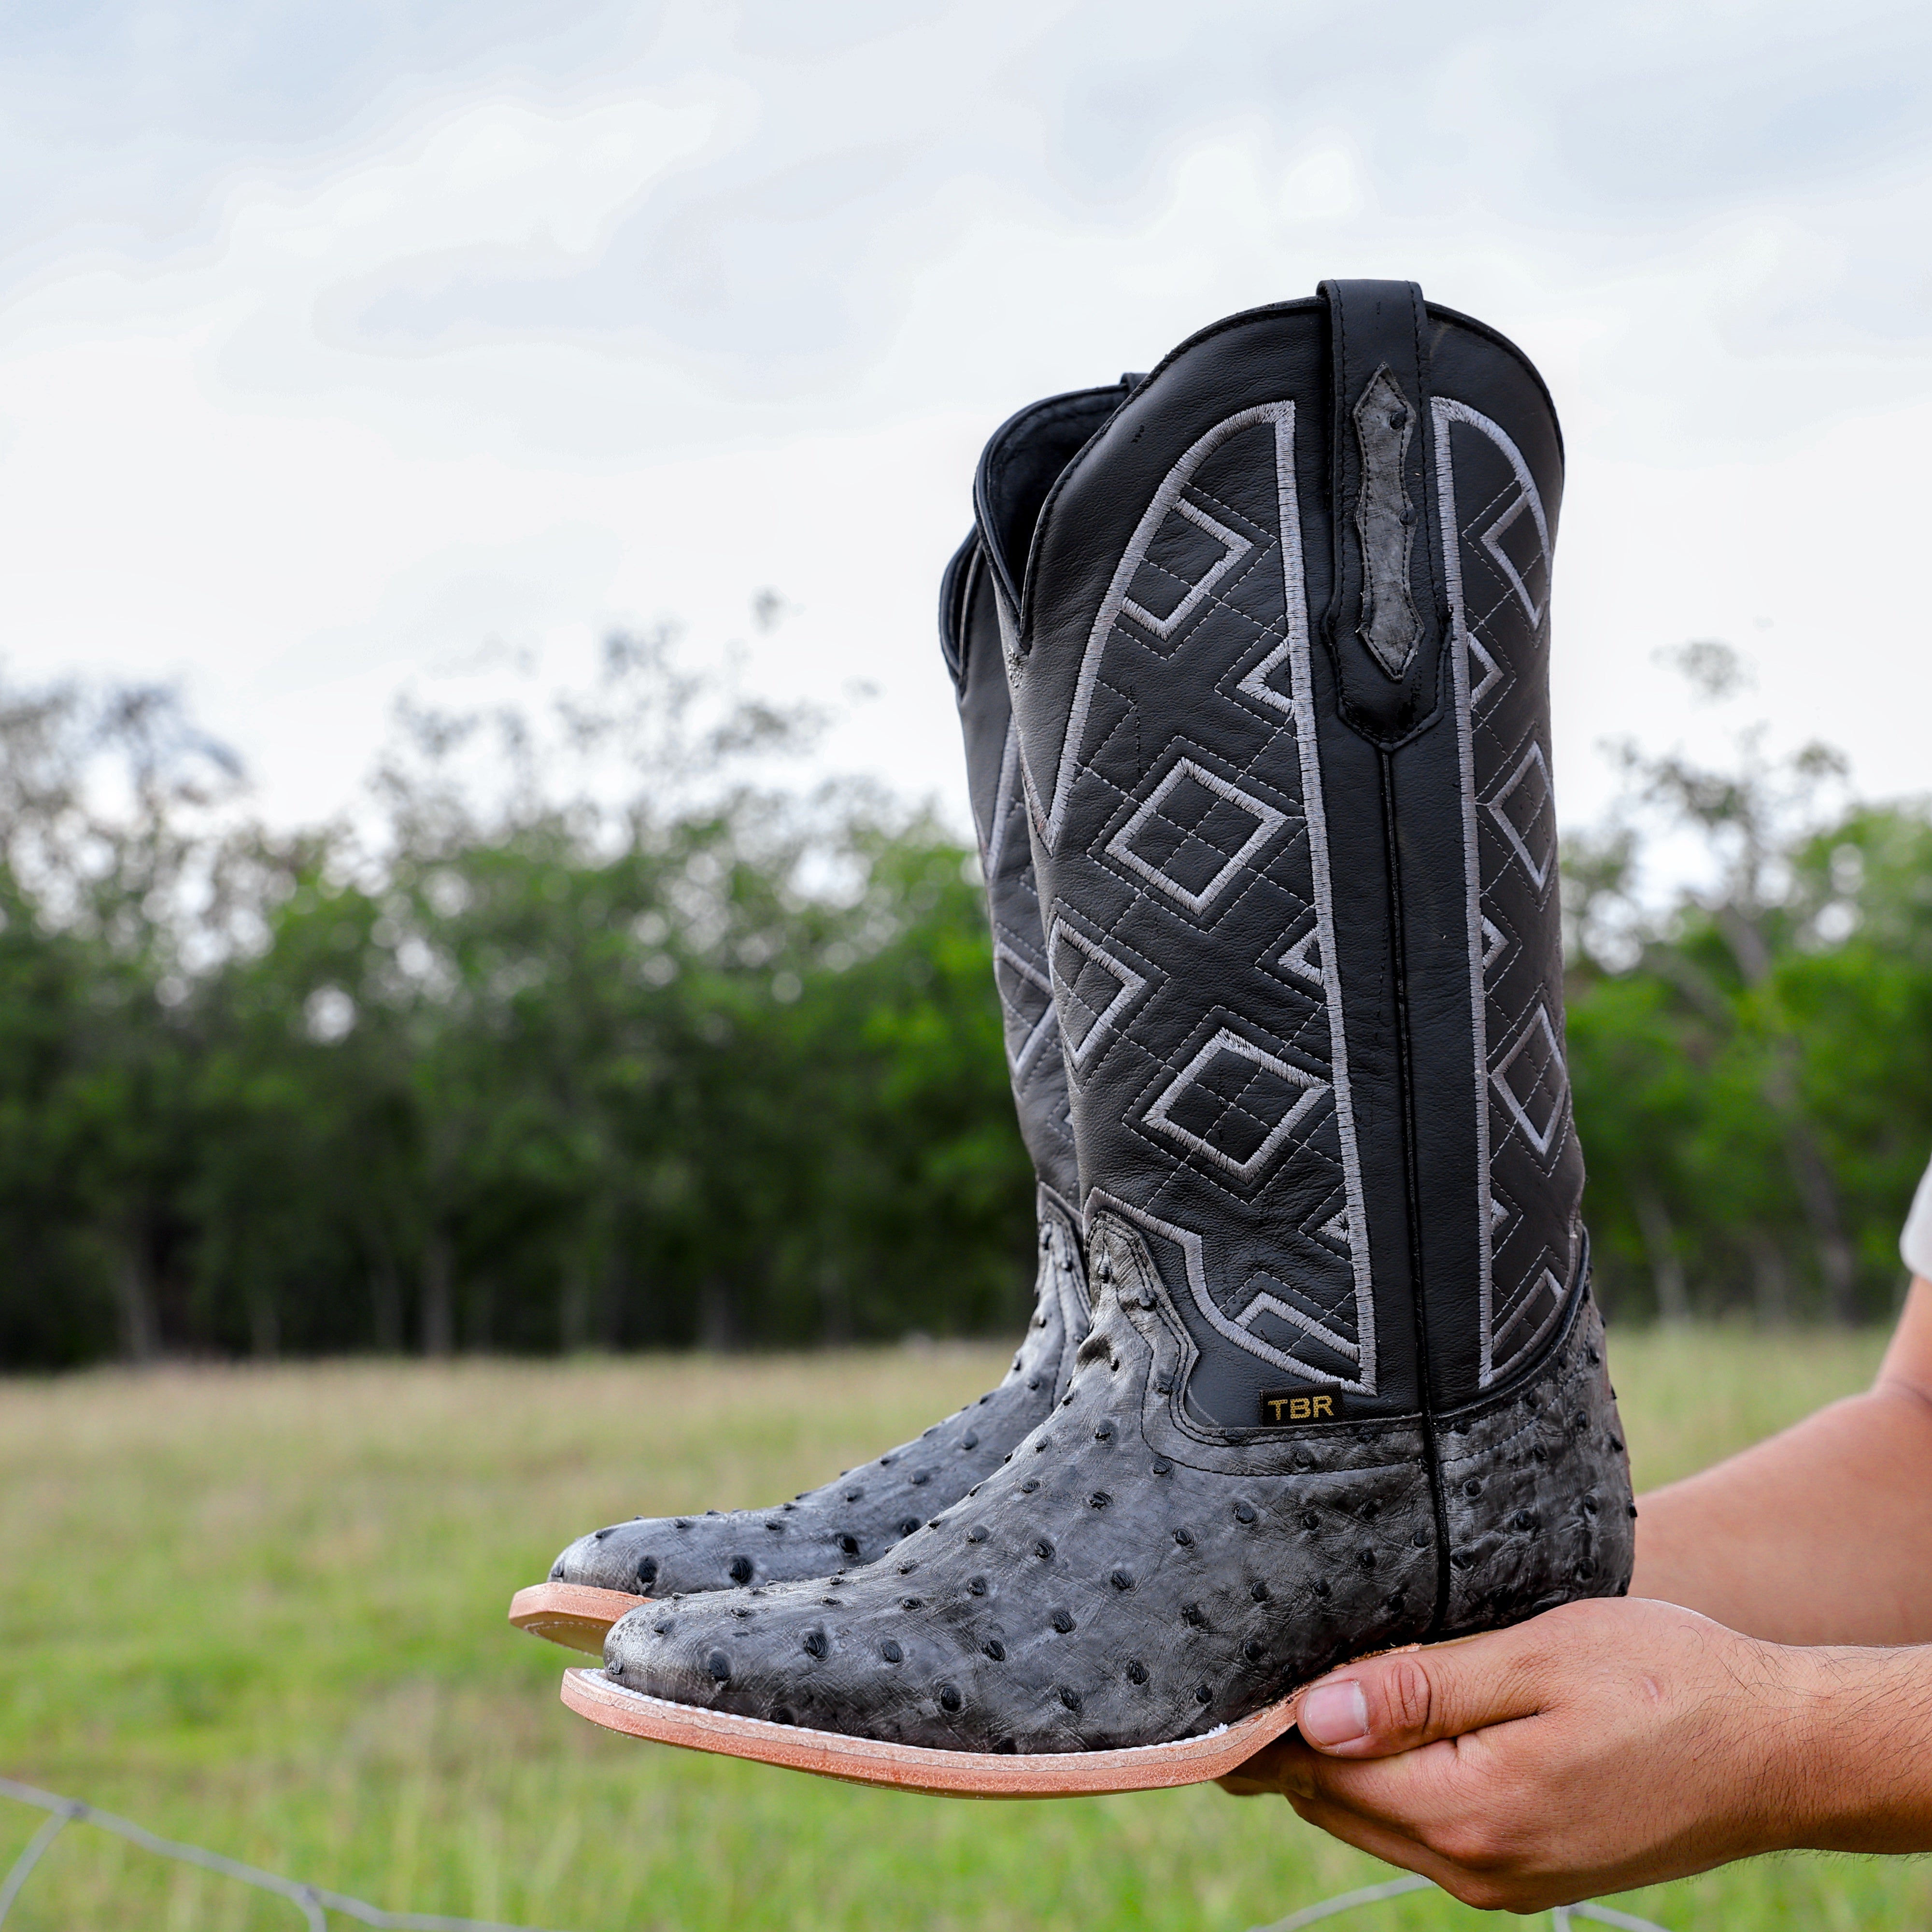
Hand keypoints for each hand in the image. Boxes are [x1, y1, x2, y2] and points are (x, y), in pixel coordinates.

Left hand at [1219, 1597, 1838, 1912]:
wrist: (1776, 1750)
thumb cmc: (1664, 1683)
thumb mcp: (1534, 1661)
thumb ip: (1418, 1690)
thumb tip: (1311, 1715)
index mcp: (1471, 1812)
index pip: (1320, 1774)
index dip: (1263, 1725)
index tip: (1219, 1671)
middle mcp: (1476, 1867)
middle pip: (1335, 1804)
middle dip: (1286, 1745)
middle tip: (1247, 1663)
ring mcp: (1503, 1879)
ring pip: (1374, 1818)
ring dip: (1335, 1761)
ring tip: (1301, 1683)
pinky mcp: (1527, 1870)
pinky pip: (1424, 1827)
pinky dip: (1386, 1780)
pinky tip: (1378, 1721)